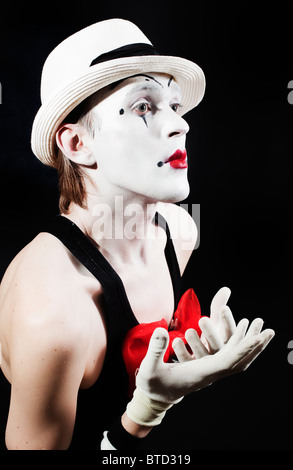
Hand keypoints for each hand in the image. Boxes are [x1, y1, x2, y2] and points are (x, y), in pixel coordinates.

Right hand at [136, 319, 273, 403]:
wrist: (155, 396)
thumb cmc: (152, 384)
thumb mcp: (149, 367)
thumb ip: (155, 349)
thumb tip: (161, 331)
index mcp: (200, 374)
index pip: (227, 362)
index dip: (243, 350)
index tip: (257, 338)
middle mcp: (210, 373)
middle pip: (239, 362)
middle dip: (254, 346)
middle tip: (269, 331)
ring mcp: (211, 371)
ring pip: (237, 360)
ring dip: (250, 346)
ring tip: (261, 328)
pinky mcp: (209, 368)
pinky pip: (230, 357)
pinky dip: (240, 346)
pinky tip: (243, 335)